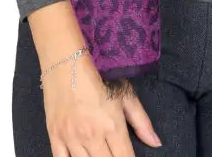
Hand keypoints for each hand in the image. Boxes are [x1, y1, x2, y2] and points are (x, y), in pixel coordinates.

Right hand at [41, 54, 161, 155]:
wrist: (67, 62)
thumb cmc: (100, 75)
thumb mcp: (126, 94)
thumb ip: (142, 122)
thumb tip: (156, 143)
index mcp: (113, 126)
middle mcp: (93, 136)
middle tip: (113, 154)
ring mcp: (71, 138)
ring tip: (99, 154)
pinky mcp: (55, 137)